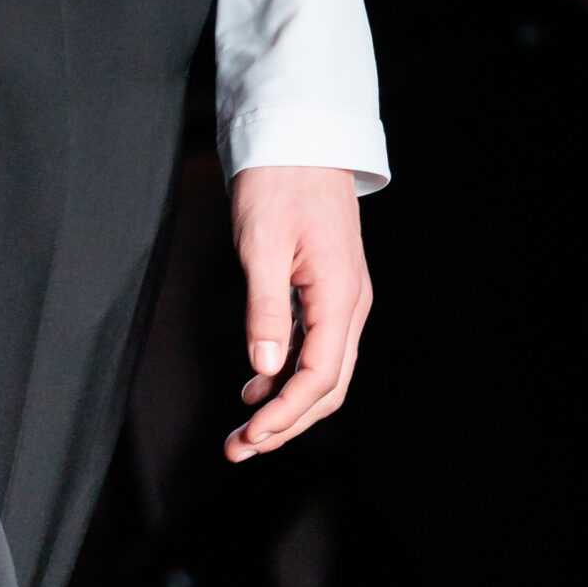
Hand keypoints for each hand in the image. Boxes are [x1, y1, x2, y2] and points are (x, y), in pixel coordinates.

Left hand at [225, 166, 370, 462]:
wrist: (299, 137)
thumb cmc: (279, 182)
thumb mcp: (263, 244)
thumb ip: (266, 308)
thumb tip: (266, 367)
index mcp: (340, 294)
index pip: (320, 376)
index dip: (286, 415)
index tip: (250, 437)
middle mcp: (350, 304)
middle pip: (327, 388)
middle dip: (285, 425)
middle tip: (238, 449)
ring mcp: (342, 301)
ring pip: (323, 375)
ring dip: (285, 409)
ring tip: (242, 431)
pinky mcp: (327, 295)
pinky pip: (315, 351)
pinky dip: (286, 379)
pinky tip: (255, 389)